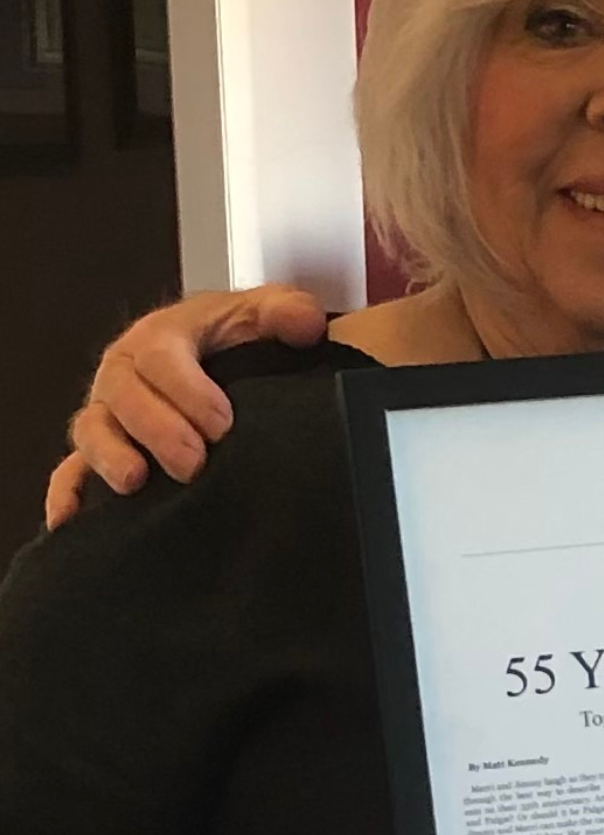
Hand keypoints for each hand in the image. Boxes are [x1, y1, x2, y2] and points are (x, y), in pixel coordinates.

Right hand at [45, 283, 326, 527]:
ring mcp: (109, 415)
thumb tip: (305, 324)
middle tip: (193, 463)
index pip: (160, 356)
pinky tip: (70, 521)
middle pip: (122, 395)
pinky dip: (67, 495)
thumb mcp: (262, 317)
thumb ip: (285, 312)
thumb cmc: (235, 342)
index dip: (187, 390)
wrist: (224, 365)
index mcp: (160, 336)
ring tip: (135, 482)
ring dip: (109, 457)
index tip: (223, 424)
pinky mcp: (101, 453)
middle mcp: (125, 374)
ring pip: (92, 431)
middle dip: (155, 430)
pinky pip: (71, 472)